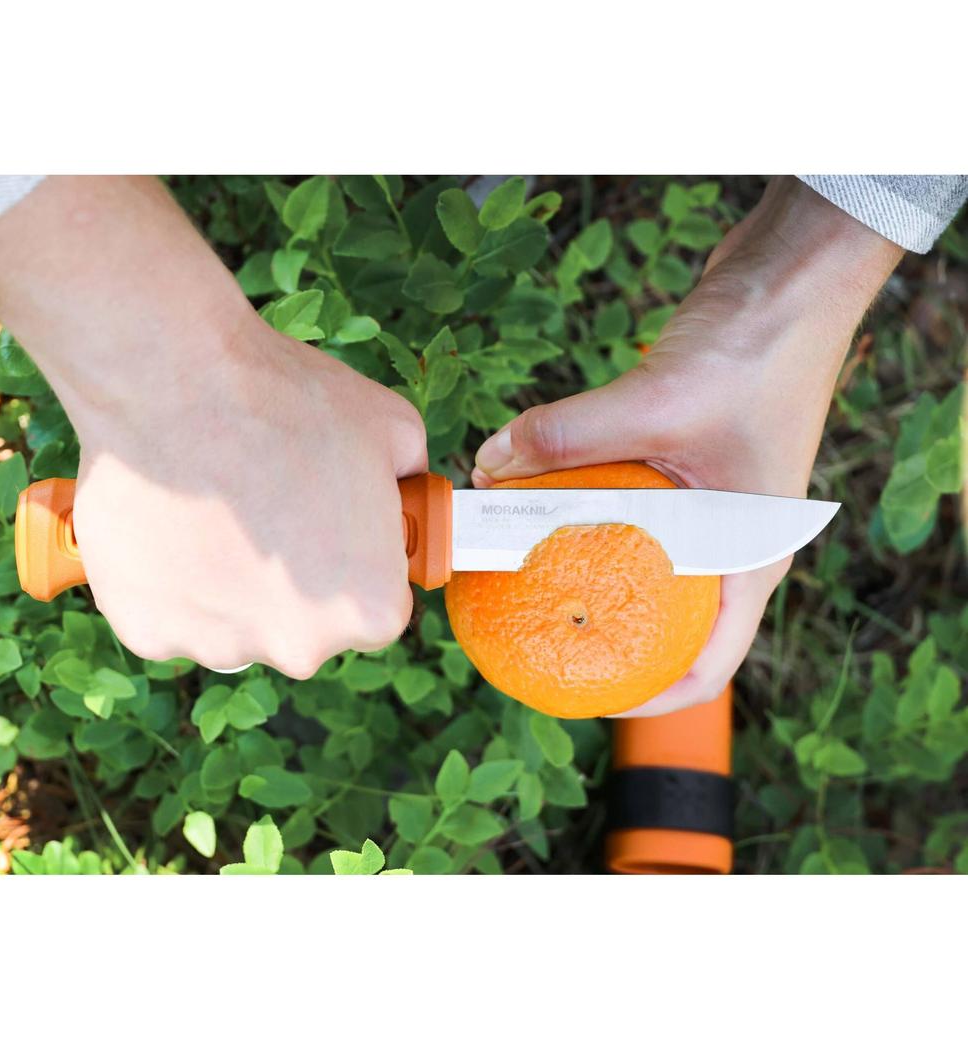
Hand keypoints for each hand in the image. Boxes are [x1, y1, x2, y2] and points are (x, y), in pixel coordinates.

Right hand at [0, 177, 426, 675]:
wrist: (167, 384)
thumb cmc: (284, 403)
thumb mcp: (392, 428)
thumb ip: (409, 482)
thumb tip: (403, 494)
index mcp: (369, 610)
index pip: (378, 606)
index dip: (359, 562)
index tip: (337, 530)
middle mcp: (301, 648)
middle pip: (307, 625)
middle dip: (296, 579)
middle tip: (273, 509)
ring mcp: (219, 646)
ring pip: (237, 624)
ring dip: (231, 583)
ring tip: (216, 509)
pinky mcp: (148, 632)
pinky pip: (172, 615)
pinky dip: (170, 580)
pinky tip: (169, 524)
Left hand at [471, 177, 903, 714]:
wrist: (793, 275)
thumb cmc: (758, 348)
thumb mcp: (656, 402)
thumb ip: (568, 437)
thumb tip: (490, 463)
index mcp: (751, 556)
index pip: (709, 665)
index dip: (650, 700)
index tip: (585, 699)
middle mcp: (735, 540)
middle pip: (670, 621)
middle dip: (608, 636)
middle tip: (538, 638)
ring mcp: (714, 503)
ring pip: (648, 562)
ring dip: (591, 568)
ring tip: (526, 576)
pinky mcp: (690, 465)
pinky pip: (637, 511)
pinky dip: (593, 515)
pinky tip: (543, 505)